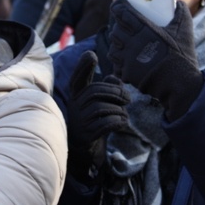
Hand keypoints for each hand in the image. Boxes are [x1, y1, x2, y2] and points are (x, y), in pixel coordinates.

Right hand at [67, 51, 129, 182]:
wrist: (86, 150)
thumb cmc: (95, 120)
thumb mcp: (100, 102)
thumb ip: (108, 88)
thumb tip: (114, 77)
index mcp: (77, 95)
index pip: (77, 78)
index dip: (83, 66)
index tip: (92, 54)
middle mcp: (75, 106)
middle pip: (95, 91)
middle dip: (115, 92)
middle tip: (129, 99)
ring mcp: (79, 121)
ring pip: (101, 107)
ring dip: (118, 110)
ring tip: (125, 115)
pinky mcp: (86, 135)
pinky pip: (105, 123)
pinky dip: (118, 121)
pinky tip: (123, 123)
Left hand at [107, 0, 202, 120]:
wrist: (180, 85)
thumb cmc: (181, 56)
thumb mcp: (184, 31)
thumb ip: (181, 14)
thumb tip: (179, 3)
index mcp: (144, 29)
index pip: (121, 12)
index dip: (118, 6)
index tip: (119, 3)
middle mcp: (132, 42)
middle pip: (115, 29)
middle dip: (118, 26)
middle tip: (125, 26)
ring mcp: (128, 58)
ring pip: (113, 46)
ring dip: (117, 44)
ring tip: (126, 44)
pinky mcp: (127, 72)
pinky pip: (116, 64)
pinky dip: (119, 61)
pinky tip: (127, 60)